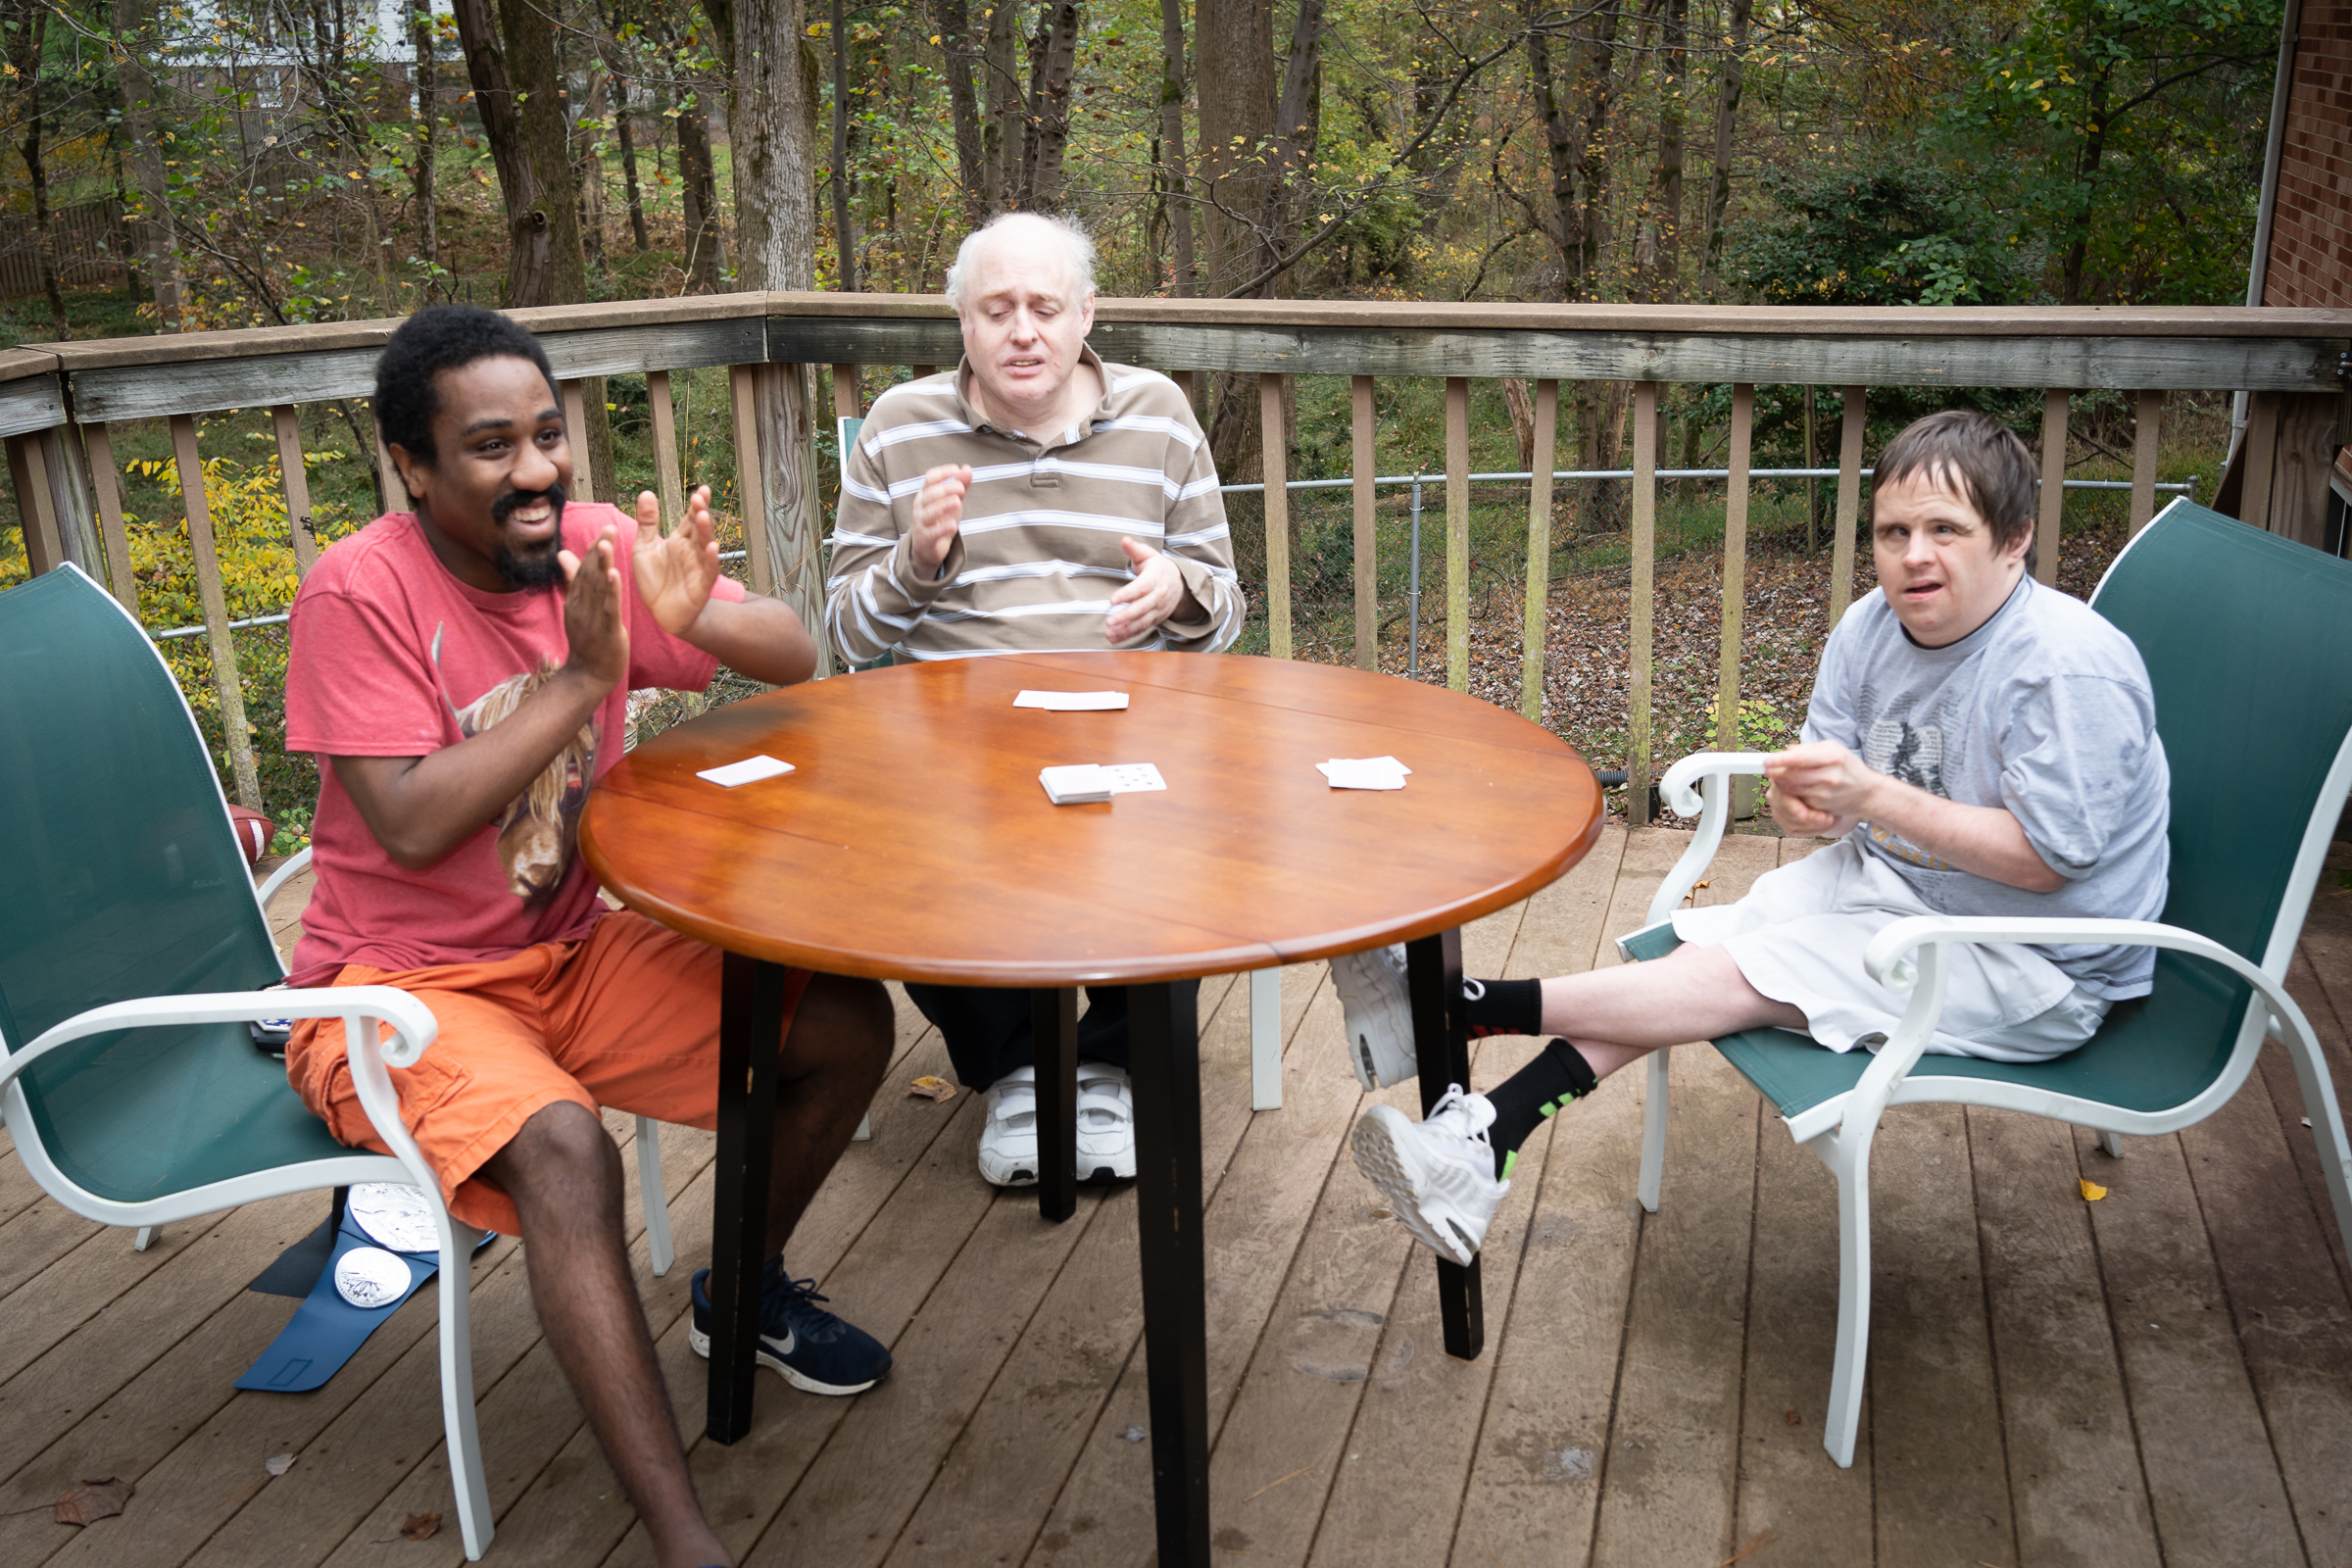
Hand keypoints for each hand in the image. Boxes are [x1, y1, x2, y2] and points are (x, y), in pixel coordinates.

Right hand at [558, 526, 628, 691]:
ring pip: (597, 589)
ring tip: (607, 544)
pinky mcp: (606, 632)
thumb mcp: (577, 609)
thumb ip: (573, 582)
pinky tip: (615, 575)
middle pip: (589, 575)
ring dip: (602, 565)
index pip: (584, 570)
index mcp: (576, 600)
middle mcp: (581, 607)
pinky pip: (608, 609)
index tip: (604, 529)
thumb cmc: (588, 640)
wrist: (589, 676)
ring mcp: (592, 619)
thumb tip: (564, 555)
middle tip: (609, 528)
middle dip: (599, 551)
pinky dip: (611, 592)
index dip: (593, 550)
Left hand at [630, 486, 721, 636]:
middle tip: (699, 497)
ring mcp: (698, 567)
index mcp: (679, 541)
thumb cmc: (654, 581)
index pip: (690, 518)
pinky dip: (711, 560)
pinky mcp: (701, 586)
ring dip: (706, 531)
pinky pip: (708, 571)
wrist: (660, 614)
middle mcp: (691, 551)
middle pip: (699, 528)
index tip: (701, 489)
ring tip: (703, 516)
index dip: (696, 505)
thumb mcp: (644, 548)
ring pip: (705, 546)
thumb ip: (647, 522)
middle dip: (700, 513)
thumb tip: (646, 492)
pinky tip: (711, 548)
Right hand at [911, 464, 970, 576]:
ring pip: (930, 512)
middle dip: (946, 489)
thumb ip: (960, 485)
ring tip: (958, 502)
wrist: (928, 547)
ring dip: (944, 506)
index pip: (930, 478)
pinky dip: (943, 528)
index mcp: (925, 493)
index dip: (943, 473)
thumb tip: (967, 468)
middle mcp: (920, 506)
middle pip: (930, 494)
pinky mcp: (926, 538)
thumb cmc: (940, 519)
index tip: (957, 470)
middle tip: (961, 488)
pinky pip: (933, 532)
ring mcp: (921, 522)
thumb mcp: (952, 500)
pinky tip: (954, 525)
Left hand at [1104, 538, 1186, 643]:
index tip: (1112, 600)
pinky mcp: (1156, 619)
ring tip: (1109, 633)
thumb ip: (1134, 549)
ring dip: (1126, 629)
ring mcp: (1158, 610)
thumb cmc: (1158, 567)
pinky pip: (1142, 629)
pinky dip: (1128, 635)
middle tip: (1109, 621)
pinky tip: (1114, 638)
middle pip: (1142, 608)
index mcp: (1156, 579)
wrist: (1180, 583)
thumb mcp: (1148, 555)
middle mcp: (1158, 596)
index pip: (1141, 588)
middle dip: (1126, 616)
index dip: (1127, 594)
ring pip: (1142, 622)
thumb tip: (1124, 540)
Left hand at [1762, 740, 1875, 835]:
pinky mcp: (1820, 806)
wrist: (1866, 793)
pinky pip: (1796, 800)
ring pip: (1790, 790)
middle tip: (1768, 768)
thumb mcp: (1832, 748)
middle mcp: (1829, 777)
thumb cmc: (1848, 767)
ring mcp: (1825, 794)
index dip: (1779, 760)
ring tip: (1778, 776)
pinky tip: (1790, 787)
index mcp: (1833, 757)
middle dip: (1775, 772)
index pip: (1800, 759)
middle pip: (1790, 776)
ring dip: (1779, 783)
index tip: (1767, 760)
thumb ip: (1807, 749)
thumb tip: (1785, 752)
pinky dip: (1788, 794)